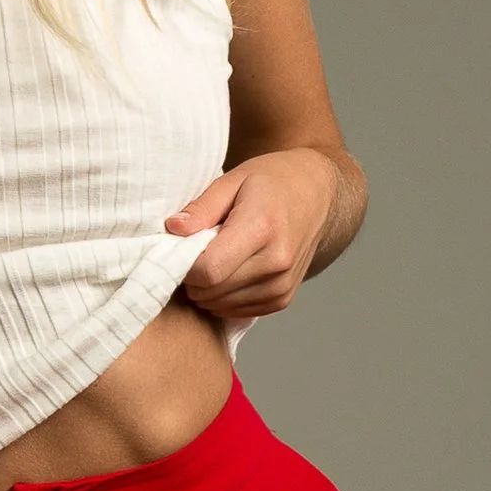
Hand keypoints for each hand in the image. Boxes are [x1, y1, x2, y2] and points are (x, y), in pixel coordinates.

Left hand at [166, 149, 336, 321]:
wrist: (317, 195)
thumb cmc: (273, 182)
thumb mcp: (234, 178)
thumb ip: (202, 207)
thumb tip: (173, 229)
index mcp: (261, 228)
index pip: (208, 270)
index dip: (185, 265)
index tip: (183, 248)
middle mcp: (276, 262)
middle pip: (211, 291)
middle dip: (193, 276)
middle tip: (198, 251)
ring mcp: (282, 285)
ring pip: (220, 306)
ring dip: (207, 289)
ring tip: (217, 257)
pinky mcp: (282, 299)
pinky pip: (236, 311)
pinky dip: (223, 297)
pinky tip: (230, 271)